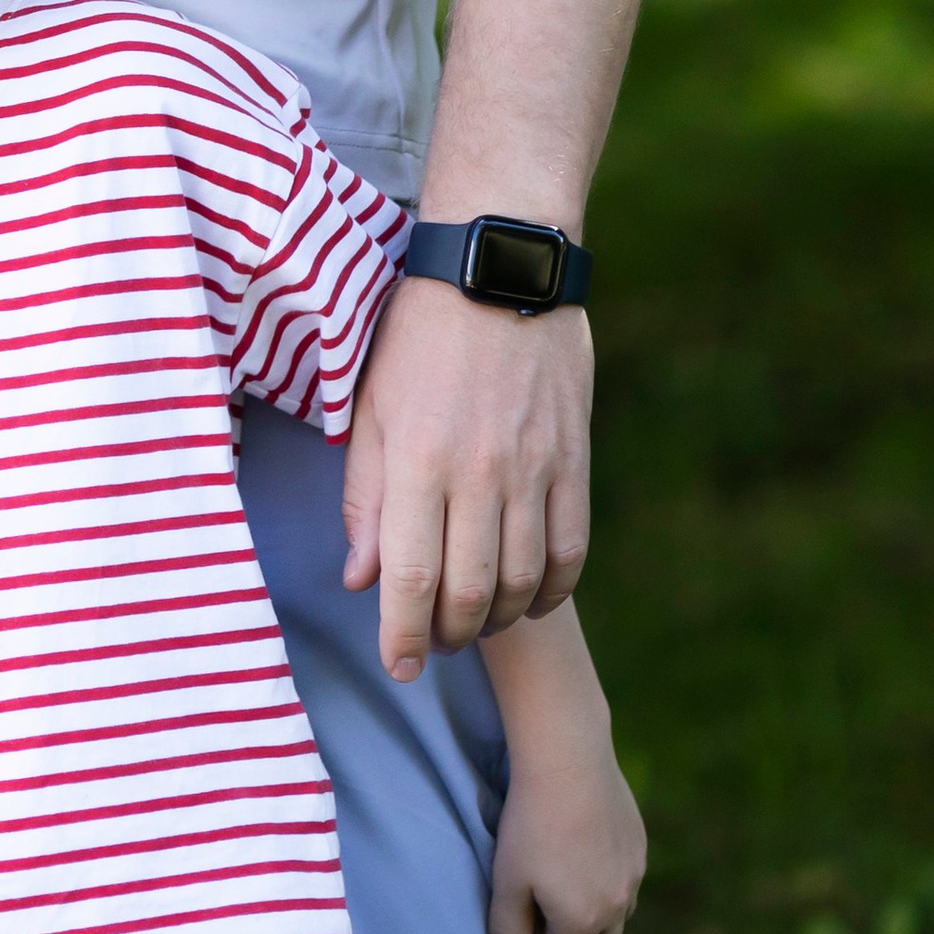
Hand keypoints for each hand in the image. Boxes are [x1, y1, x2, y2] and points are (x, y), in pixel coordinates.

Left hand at [341, 276, 591, 681]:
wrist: (500, 266)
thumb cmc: (418, 335)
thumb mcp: (370, 406)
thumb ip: (364, 498)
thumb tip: (360, 580)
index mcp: (417, 459)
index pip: (408, 578)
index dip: (400, 636)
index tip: (396, 668)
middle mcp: (478, 474)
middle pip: (470, 593)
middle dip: (446, 636)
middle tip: (429, 643)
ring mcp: (534, 470)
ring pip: (523, 583)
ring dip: (497, 620)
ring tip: (472, 621)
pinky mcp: (574, 461)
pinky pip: (570, 551)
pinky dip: (551, 590)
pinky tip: (529, 597)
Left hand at [486, 706, 645, 933]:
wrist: (567, 760)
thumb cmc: (529, 823)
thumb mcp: (505, 881)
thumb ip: (509, 931)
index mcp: (584, 922)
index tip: (526, 914)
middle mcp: (618, 906)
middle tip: (545, 901)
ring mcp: (634, 875)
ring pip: (619, 913)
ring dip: (597, 910)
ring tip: (565, 874)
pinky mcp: (639, 845)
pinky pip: (628, 878)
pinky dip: (609, 877)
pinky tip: (582, 844)